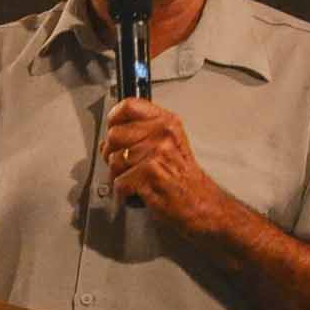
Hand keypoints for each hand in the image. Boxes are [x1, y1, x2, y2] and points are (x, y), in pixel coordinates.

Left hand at [101, 98, 225, 234]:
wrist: (202, 203)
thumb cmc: (184, 178)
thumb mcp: (170, 144)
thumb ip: (142, 135)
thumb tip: (108, 140)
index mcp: (167, 122)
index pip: (129, 106)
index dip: (114, 119)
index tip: (113, 128)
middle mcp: (163, 134)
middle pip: (114, 135)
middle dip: (111, 153)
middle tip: (123, 163)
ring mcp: (157, 153)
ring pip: (114, 159)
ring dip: (119, 174)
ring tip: (135, 179)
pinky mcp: (150, 174)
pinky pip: (119, 181)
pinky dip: (124, 192)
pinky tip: (139, 191)